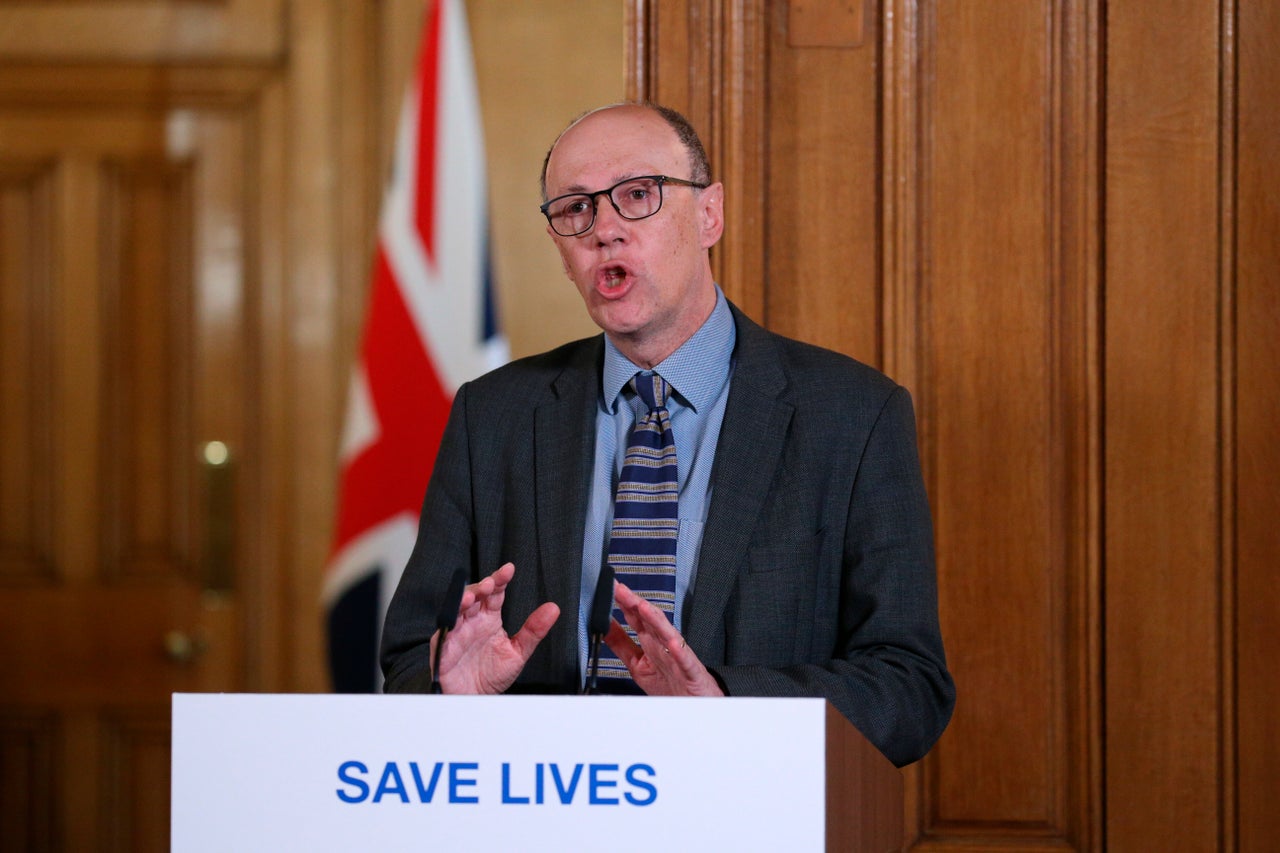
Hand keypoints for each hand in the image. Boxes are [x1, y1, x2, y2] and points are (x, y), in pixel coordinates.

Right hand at [434, 562, 559, 694]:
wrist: (476, 699)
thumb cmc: (492, 675)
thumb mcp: (518, 652)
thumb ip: (534, 631)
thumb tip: (553, 609)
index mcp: (489, 619)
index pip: (495, 594)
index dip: (500, 580)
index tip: (508, 570)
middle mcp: (472, 622)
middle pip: (474, 596)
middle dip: (480, 587)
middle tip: (490, 583)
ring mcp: (457, 633)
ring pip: (456, 610)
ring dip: (462, 601)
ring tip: (472, 597)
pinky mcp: (444, 648)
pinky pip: (443, 634)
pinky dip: (447, 625)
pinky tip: (455, 619)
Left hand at [604, 580, 723, 696]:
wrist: (696, 705)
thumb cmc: (670, 685)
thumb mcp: (637, 664)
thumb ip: (620, 644)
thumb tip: (604, 628)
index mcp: (651, 644)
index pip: (635, 619)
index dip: (622, 603)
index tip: (609, 589)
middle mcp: (663, 646)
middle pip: (649, 620)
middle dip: (635, 604)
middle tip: (620, 589)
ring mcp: (677, 657)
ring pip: (667, 634)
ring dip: (656, 620)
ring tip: (643, 608)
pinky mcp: (690, 672)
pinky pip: (685, 661)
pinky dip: (680, 652)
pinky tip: (673, 643)